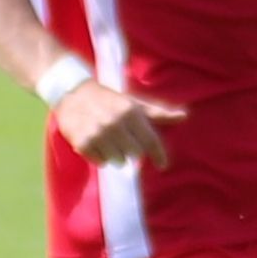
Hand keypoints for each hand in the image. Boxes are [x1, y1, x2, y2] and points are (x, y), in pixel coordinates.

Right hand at [51, 83, 187, 167]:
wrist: (72, 92)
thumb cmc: (108, 99)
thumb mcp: (134, 103)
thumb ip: (158, 113)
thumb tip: (184, 116)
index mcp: (130, 112)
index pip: (151, 141)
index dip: (159, 155)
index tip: (163, 165)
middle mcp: (115, 123)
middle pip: (134, 154)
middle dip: (132, 152)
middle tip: (123, 142)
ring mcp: (98, 133)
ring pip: (117, 160)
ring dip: (116, 155)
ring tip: (109, 142)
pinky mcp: (82, 141)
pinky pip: (100, 161)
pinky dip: (100, 157)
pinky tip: (97, 145)